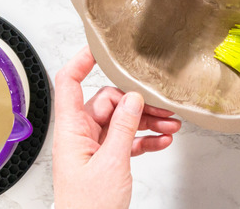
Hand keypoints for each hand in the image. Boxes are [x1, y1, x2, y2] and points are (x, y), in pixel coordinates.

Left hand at [52, 47, 181, 208]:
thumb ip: (123, 127)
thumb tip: (132, 98)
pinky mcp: (106, 160)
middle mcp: (80, 134)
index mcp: (71, 130)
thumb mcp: (111, 163)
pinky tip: (162, 140)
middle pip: (107, 101)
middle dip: (136, 103)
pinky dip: (144, 139)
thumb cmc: (88, 208)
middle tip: (162, 107)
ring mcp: (93, 147)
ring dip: (146, 121)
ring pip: (121, 121)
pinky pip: (126, 140)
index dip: (81, 61)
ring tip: (171, 125)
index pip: (69, 83)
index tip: (101, 47)